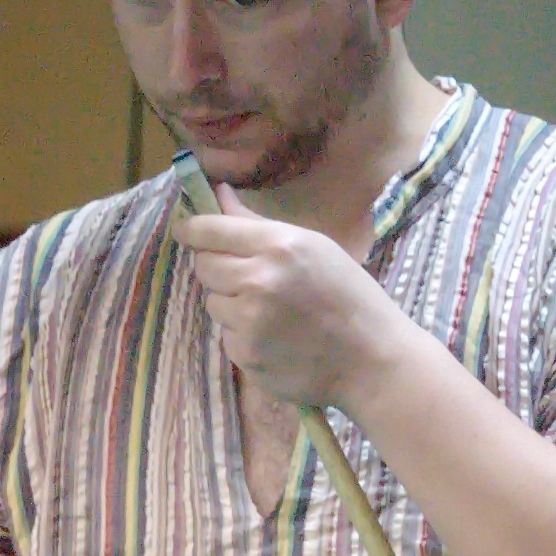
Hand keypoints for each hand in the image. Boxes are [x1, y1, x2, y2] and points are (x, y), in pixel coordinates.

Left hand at [171, 188, 398, 408]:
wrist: (372, 360)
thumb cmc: (349, 296)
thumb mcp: (313, 247)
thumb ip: (258, 225)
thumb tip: (218, 195)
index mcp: (278, 245)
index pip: (210, 230)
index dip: (190, 228)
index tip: (184, 229)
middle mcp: (258, 280)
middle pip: (204, 265)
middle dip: (216, 266)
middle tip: (245, 274)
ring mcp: (249, 321)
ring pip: (213, 301)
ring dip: (231, 303)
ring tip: (272, 310)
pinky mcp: (245, 355)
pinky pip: (227, 334)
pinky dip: (243, 334)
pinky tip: (276, 337)